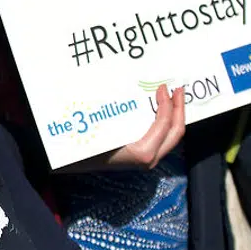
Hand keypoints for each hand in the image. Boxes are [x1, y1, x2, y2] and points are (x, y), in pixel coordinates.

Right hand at [65, 85, 185, 171]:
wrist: (70, 162)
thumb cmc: (84, 143)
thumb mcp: (105, 125)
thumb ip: (127, 113)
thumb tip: (142, 91)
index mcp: (142, 151)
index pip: (164, 124)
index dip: (167, 103)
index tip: (162, 87)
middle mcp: (149, 159)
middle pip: (175, 132)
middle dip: (180, 109)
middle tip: (178, 90)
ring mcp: (147, 160)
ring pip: (171, 137)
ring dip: (174, 116)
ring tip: (173, 98)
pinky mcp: (143, 157)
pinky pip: (162, 138)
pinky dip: (165, 123)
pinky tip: (160, 110)